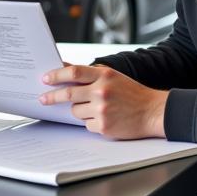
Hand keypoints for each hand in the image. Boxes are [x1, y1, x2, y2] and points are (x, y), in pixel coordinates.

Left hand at [39, 64, 167, 138]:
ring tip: (96, 108)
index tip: (45, 78)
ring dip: (80, 110)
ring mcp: (102, 109)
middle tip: (43, 99)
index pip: (74, 72)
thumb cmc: (132, 93)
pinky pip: (86, 124)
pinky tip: (105, 118)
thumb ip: (91, 74)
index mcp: (104, 75)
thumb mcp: (113, 77)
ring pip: (76, 111)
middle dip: (53, 96)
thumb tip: (66, 69)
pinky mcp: (103, 126)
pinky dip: (91, 122)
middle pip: (69, 93)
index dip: (56, 75)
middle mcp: (102, 91)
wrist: (153, 112)